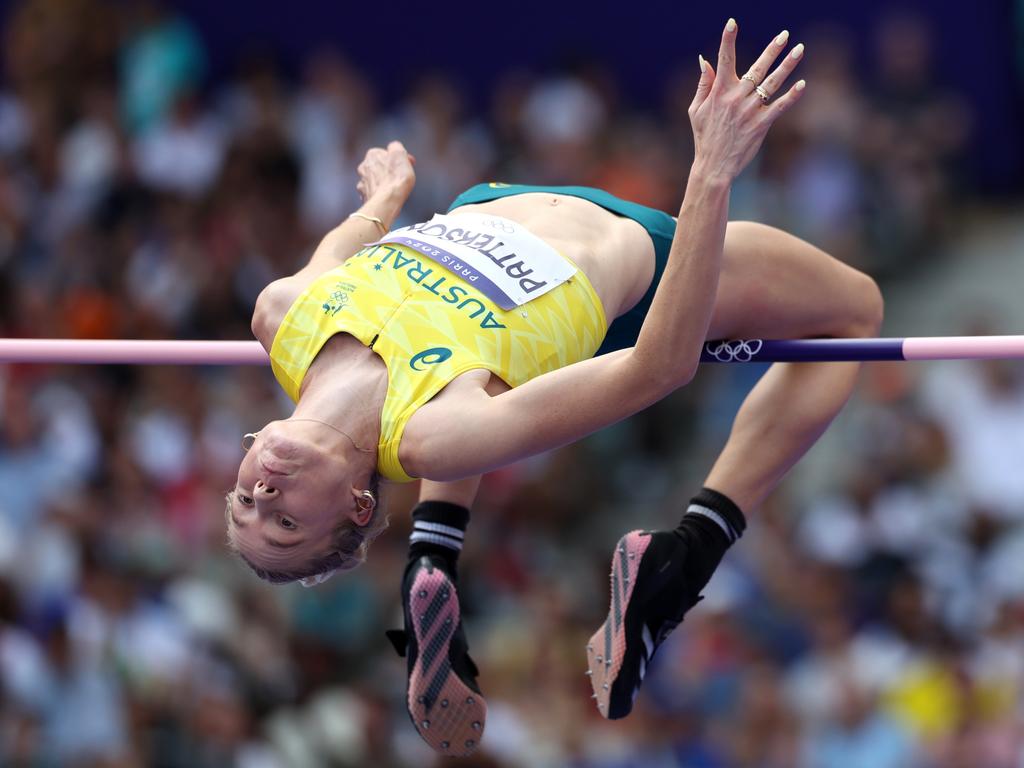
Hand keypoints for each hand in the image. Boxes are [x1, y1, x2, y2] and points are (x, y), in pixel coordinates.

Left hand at [356, 140, 415, 202]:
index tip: (407, 166)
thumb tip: (394, 146)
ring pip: (374, 180)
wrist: (386, 201)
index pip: (386, 153)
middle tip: (400, 177)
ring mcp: (362, 183)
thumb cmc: (396, 177)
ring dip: (382, 183)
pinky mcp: (364, 197)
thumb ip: (396, 146)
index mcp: (372, 154)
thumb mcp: (400, 154)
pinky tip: (387, 198)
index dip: (398, 159)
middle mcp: (363, 167)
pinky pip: (372, 193)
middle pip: (379, 167)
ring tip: (394, 190)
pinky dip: (379, 194)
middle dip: (388, 170)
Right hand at [688, 20, 805, 182]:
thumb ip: (703, 84)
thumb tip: (704, 60)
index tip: (732, 22)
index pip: (723, 60)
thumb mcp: (696, 110)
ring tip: (800, 49)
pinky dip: (792, 96)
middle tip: (784, 35)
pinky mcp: (761, 124)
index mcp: (719, 92)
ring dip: (787, 65)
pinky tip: (802, 84)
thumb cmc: (704, 137)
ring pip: (772, 83)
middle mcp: (736, 98)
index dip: (727, 40)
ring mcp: (750, 111)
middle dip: (772, 49)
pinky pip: (779, 107)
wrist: (714, 166)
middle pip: (757, 68)